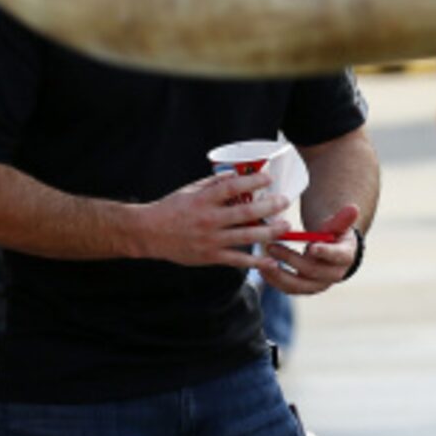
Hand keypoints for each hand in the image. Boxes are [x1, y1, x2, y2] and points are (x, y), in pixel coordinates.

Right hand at [135, 171, 288, 267]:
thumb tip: (235, 174)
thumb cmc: (171, 209)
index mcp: (203, 199)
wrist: (149, 234)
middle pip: (245, 213)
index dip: (252, 182)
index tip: (269, 178)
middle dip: (269, 207)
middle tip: (285, 201)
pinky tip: (271, 260)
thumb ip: (213, 184)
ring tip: (285, 227)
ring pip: (246, 236)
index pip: (232, 187)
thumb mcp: (190, 190)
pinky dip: (255, 261)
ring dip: (269, 232)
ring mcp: (210, 240)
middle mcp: (209, 219)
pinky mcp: (210, 256)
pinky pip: (237, 260)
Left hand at [253, 203, 361, 296]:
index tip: (311, 247)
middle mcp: (333, 275)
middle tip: (271, 247)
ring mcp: (318, 285)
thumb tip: (354, 207)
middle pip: (311, 270)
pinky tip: (261, 270)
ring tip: (262, 262)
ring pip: (298, 285)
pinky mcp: (305, 290)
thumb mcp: (338, 226)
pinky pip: (288, 289)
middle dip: (290, 259)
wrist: (332, 254)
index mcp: (345, 257)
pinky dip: (274, 281)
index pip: (336, 256)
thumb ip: (342, 219)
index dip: (325, 252)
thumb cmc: (334, 236)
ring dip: (278, 274)